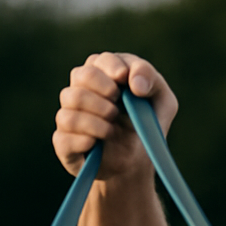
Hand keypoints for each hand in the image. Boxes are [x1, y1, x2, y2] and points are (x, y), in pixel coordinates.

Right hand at [52, 52, 179, 179]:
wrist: (136, 165)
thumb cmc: (146, 128)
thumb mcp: (162, 102)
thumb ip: (152, 80)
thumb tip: (136, 85)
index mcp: (102, 76)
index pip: (99, 60)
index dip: (112, 68)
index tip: (124, 80)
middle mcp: (81, 91)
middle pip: (81, 75)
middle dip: (104, 91)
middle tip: (118, 110)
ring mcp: (69, 115)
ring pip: (71, 102)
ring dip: (96, 118)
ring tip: (112, 131)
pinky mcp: (63, 142)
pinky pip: (63, 136)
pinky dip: (84, 139)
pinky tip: (96, 144)